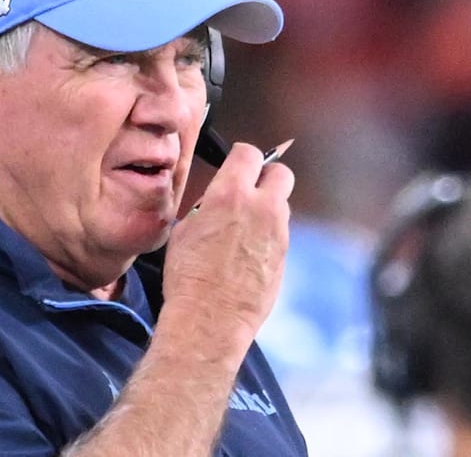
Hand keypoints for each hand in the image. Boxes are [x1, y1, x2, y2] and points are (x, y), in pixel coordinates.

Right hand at [161, 142, 294, 350]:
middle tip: (249, 190)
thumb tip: (214, 204)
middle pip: (281, 173)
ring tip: (244, 228)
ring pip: (282, 205)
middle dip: (266, 176)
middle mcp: (262, 208)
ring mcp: (278, 233)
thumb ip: (207, 207)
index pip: (249, 153)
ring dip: (267, 209)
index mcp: (231, 194)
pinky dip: (268, 236)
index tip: (234, 166)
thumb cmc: (188, 275)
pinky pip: (280, 234)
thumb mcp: (184, 229)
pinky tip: (247, 254)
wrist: (209, 317)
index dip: (240, 158)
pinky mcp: (286, 257)